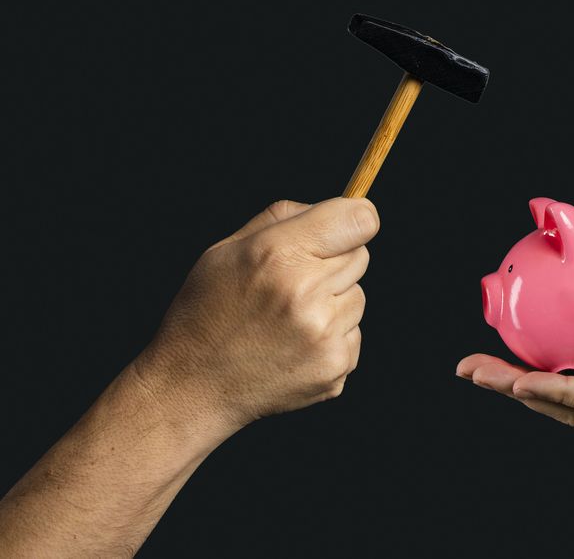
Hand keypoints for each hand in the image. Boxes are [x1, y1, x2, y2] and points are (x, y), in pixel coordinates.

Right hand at [134, 197, 378, 434]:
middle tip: (295, 281)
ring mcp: (324, 334)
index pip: (360, 220)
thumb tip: (338, 207)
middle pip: (361, 255)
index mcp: (279, 254)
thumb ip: (284, 217)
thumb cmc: (207, 311)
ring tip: (289, 317)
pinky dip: (332, 337)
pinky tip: (295, 344)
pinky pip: (354, 334)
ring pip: (359, 296)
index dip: (355, 219)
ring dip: (334, 301)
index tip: (346, 227)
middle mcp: (306, 293)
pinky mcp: (335, 366)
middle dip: (335, 261)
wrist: (192, 387)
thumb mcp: (227, 249)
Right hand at [457, 336, 573, 458]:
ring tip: (482, 376)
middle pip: (550, 400)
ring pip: (562, 405)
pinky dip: (558, 392)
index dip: (524, 374)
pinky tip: (528, 383)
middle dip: (504, 384)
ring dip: (517, 390)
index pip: (564, 385)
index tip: (494, 357)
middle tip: (467, 367)